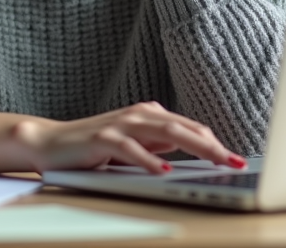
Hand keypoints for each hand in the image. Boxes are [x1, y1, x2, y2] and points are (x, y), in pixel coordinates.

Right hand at [11, 101, 245, 174]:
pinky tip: (165, 171)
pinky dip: (150, 160)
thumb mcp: (132, 145)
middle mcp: (138, 115)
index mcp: (148, 115)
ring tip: (215, 160)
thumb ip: (157, 144)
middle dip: (213, 145)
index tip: (236, 158)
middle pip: (184, 128)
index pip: (189, 128)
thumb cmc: (92, 146)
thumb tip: (187, 147)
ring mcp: (121, 124)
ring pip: (165, 132)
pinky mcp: (103, 139)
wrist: (49, 142)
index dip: (214, 143)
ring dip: (194, 147)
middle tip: (236, 161)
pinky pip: (132, 149)